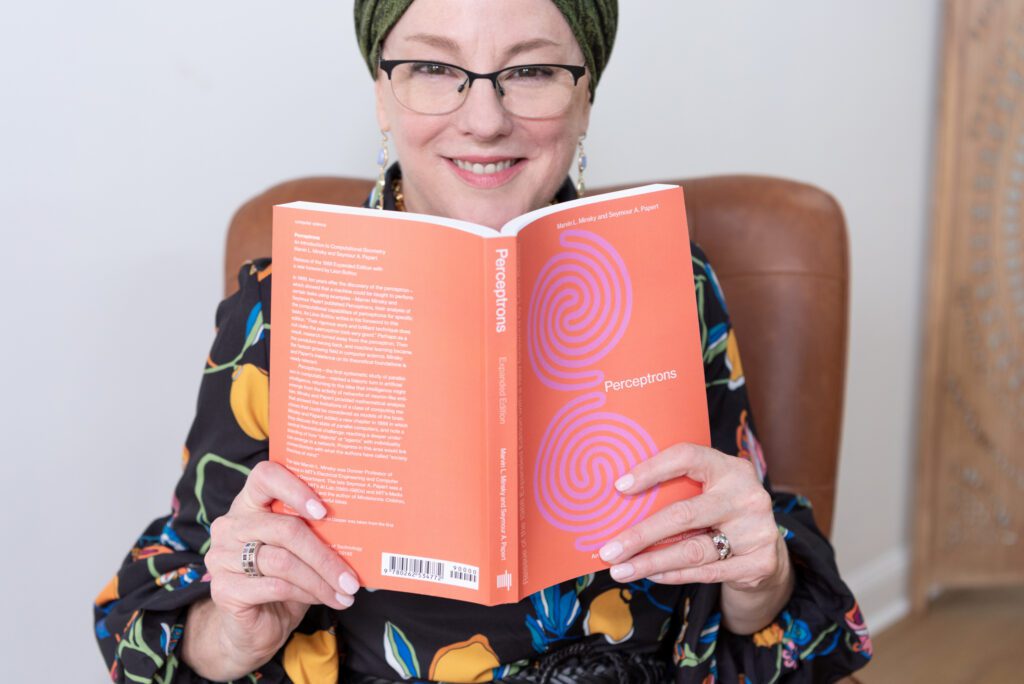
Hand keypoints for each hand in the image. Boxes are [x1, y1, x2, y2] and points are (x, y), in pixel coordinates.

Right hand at [181, 461, 358, 677]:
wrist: (252, 628)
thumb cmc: (282, 582)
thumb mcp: (299, 552)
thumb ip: (314, 534)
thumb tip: (359, 530)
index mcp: (249, 504)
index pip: (265, 476)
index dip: (295, 489)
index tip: (324, 510)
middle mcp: (231, 525)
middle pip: (285, 529)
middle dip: (324, 555)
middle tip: (351, 577)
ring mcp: (222, 556)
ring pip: (283, 561)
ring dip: (321, 579)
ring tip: (345, 592)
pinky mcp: (223, 589)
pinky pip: (275, 586)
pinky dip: (307, 593)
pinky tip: (325, 599)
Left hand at [597, 442, 784, 592]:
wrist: (768, 548)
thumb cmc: (722, 511)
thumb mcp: (709, 490)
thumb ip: (679, 489)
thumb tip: (620, 502)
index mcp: (730, 468)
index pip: (687, 457)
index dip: (652, 469)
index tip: (619, 486)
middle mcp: (747, 496)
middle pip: (684, 515)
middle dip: (640, 535)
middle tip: (609, 550)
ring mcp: (757, 530)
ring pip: (692, 550)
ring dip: (650, 562)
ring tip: (620, 569)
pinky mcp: (759, 563)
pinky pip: (705, 572)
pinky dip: (672, 574)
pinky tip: (649, 574)